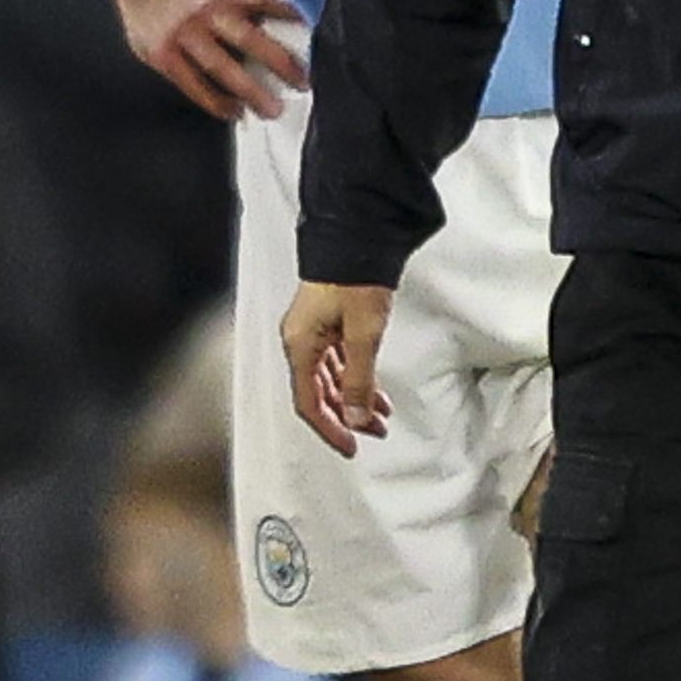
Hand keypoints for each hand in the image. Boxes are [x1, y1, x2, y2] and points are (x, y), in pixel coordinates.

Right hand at [118, 0, 309, 119]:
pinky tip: (234, 111)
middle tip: (301, 81)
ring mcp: (183, 33)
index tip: (310, 30)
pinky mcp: (164, 55)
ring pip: (219, 66)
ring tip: (271, 108)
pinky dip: (215, 100)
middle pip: (245, 37)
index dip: (287, 13)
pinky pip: (192, 83)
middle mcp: (205, 11)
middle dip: (277, 62)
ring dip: (248, 90)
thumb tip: (292, 15)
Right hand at [281, 280, 395, 456]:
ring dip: (354, 399)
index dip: (330, 428)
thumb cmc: (357, 277)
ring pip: (331, 379)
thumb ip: (359, 380)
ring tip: (381, 415)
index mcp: (300, 345)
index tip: (350, 446)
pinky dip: (356, 378)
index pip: (309, 403)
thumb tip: (355, 418)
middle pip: (319, 393)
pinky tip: (375, 390)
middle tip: (373, 433)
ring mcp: (314, 330)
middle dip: (347, 417)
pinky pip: (339, 361)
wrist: (360, 234)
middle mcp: (301, 340)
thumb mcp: (364, 334)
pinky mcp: (328, 321)